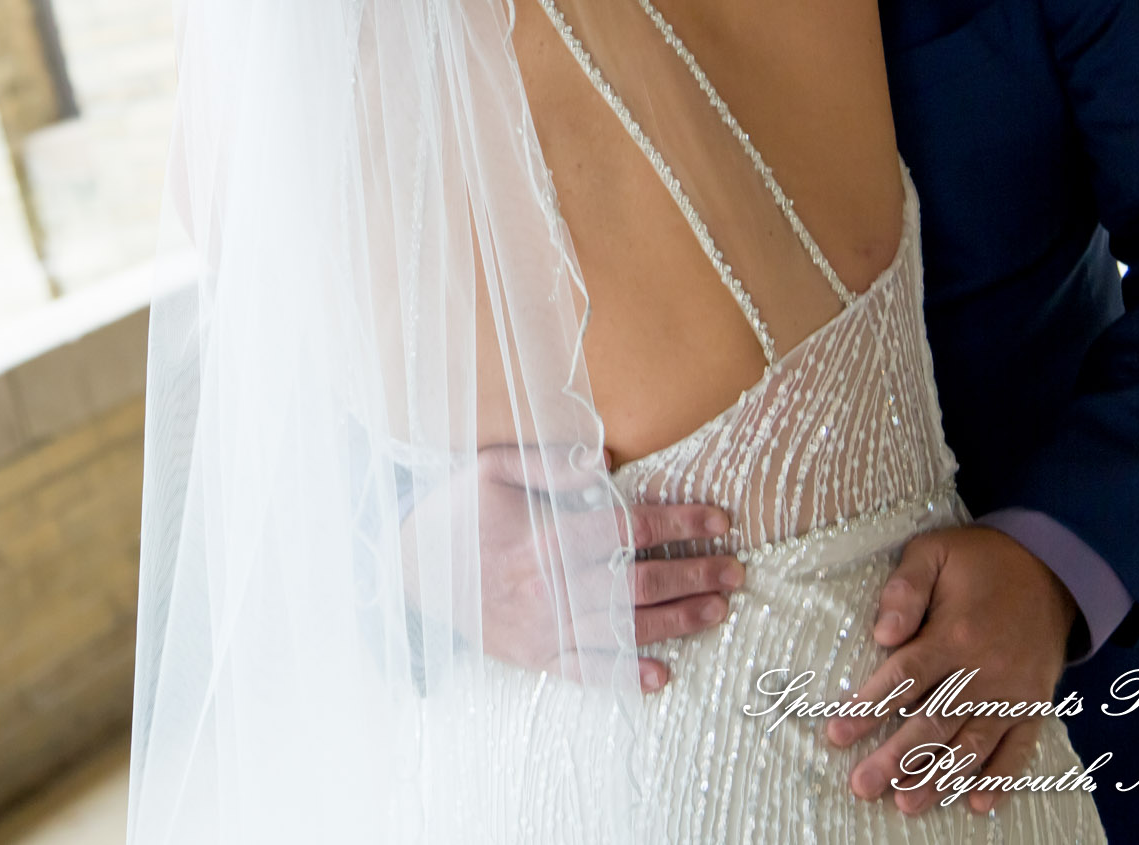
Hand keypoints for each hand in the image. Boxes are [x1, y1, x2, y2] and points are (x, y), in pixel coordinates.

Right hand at [450, 446, 742, 692]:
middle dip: (694, 576)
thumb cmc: (453, 507)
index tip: (718, 520)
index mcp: (546, 535)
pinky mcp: (531, 655)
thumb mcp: (494, 467)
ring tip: (719, 611)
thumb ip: (552, 464)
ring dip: (678, 622)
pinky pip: (585, 671)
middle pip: (639, 583)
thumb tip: (607, 461)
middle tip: (736, 571)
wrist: (401, 564)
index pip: (630, 528)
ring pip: (624, 629)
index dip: (679, 523)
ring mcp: (542, 628)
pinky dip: (625, 676)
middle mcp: (550, 587)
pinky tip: (663, 677)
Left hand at [826, 525, 1075, 817]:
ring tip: (906, 803)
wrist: (1051, 566)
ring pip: (972, 745)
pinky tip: (976, 804)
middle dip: (895, 758)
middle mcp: (986, 671)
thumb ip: (905, 588)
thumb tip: (881, 634)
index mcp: (956, 633)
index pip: (904, 678)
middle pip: (933, 722)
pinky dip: (1000, 779)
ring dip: (939, 777)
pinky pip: (1020, 749)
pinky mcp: (1036, 704)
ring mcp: (1014, 693)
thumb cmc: (980, 560)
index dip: (868, 708)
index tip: (837, 734)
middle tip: (862, 786)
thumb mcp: (934, 552)